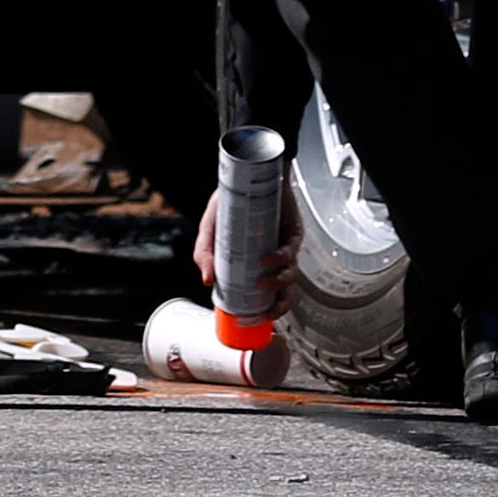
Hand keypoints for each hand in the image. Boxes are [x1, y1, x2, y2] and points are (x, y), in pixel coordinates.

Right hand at [190, 182, 302, 316]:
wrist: (246, 174)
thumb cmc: (230, 204)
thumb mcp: (209, 229)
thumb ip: (203, 253)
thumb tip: (205, 281)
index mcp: (255, 265)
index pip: (263, 297)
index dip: (258, 314)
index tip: (244, 323)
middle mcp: (274, 260)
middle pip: (283, 294)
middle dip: (274, 309)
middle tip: (258, 314)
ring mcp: (285, 247)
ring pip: (290, 277)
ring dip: (277, 285)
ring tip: (260, 283)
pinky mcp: (294, 233)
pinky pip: (291, 252)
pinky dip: (279, 259)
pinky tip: (266, 260)